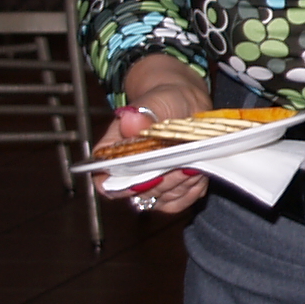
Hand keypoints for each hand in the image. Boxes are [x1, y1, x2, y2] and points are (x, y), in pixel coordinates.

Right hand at [104, 58, 211, 216]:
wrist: (185, 104)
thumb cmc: (162, 101)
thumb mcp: (153, 102)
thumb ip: (142, 115)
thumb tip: (130, 120)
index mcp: (111, 154)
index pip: (105, 183)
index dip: (123, 188)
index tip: (150, 177)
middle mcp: (128, 174)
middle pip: (140, 192)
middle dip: (164, 180)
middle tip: (183, 164)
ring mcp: (150, 185)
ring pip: (162, 198)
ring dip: (181, 183)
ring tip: (194, 162)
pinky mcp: (171, 190)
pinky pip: (179, 202)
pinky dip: (191, 190)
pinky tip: (199, 173)